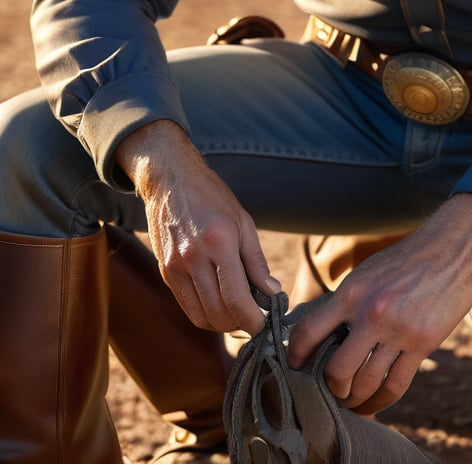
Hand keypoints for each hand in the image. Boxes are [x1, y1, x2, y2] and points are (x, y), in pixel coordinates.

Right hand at [115, 119, 278, 334]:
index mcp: (219, 241)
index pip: (236, 297)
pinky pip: (186, 306)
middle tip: (254, 321)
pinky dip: (203, 314)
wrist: (170, 179)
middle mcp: (194, 256)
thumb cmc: (212, 196)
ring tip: (237, 316)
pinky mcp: (165, 271)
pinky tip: (217, 306)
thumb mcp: (243, 221)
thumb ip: (256, 261)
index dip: (253, 320)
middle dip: (239, 326)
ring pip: (200, 316)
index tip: (264, 325)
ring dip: (221, 324)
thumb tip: (272, 291)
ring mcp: (176, 266)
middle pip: (218, 313)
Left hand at [287, 193, 471, 414]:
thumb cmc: (405, 261)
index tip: (294, 368)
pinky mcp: (423, 343)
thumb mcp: (368, 272)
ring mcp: (399, 330)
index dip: (296, 355)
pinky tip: (374, 403)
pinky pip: (395, 385)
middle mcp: (372, 312)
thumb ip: (347, 302)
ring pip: (365, 383)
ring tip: (351, 401)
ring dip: (355, 399)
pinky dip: (380, 401)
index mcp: (352, 291)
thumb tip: (323, 334)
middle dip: (330, 388)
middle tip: (331, 391)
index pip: (310, 331)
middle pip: (337, 370)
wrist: (451, 250)